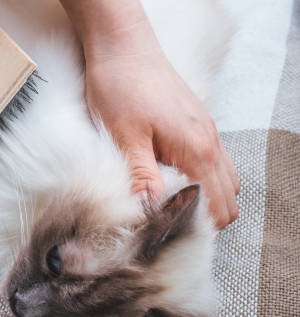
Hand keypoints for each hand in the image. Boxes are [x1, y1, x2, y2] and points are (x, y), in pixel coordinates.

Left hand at [84, 23, 239, 228]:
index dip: (196, 229)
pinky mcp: (197, 125)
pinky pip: (216, 163)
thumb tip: (153, 215)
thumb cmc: (120, 89)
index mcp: (196, 151)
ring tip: (172, 209)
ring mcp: (207, 133)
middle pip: (227, 201)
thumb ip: (143, 179)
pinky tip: (175, 182)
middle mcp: (210, 144)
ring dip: (207, 201)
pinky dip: (205, 181)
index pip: (215, 208)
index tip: (169, 238)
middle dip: (205, 221)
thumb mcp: (125, 139)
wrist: (123, 47)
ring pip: (225, 182)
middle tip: (170, 229)